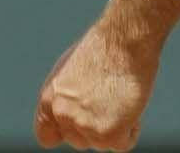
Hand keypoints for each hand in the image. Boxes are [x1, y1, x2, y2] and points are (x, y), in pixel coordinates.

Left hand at [34, 22, 159, 150]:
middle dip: (97, 126)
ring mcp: (84, 126)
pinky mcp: (107, 133)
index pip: (47, 136)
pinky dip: (132, 129)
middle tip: (111, 98)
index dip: (68, 131)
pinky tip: (131, 103)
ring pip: (103, 144)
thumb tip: (73, 113)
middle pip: (81, 141)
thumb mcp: (71, 70)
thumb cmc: (105, 47)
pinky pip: (123, 144)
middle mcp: (62, 115)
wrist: (124, 38)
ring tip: (121, 96)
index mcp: (49, 99)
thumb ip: (66, 97)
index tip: (83, 123)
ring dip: (117, 125)